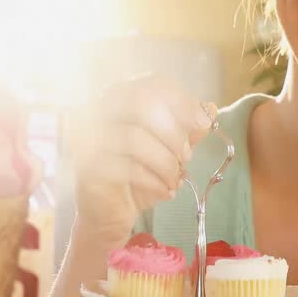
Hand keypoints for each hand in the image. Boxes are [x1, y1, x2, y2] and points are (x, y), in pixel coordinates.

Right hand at [65, 75, 215, 246]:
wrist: (110, 212)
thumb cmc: (139, 174)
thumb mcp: (170, 150)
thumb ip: (188, 129)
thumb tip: (209, 109)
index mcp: (120, 97)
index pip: (153, 84)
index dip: (183, 102)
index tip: (203, 124)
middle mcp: (99, 110)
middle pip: (141, 103)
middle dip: (173, 132)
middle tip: (187, 157)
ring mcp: (89, 137)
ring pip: (134, 138)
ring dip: (165, 161)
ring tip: (175, 179)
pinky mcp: (88, 167)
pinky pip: (126, 168)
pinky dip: (154, 181)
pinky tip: (165, 191)